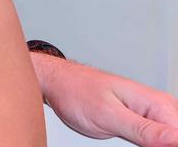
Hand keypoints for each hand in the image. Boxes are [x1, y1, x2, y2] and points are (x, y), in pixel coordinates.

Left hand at [35, 53, 177, 145]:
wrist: (58, 83)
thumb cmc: (76, 92)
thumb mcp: (109, 116)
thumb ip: (144, 131)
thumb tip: (176, 140)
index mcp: (159, 104)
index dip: (167, 146)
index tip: (142, 144)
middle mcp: (160, 108)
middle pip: (174, 140)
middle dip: (158, 146)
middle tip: (130, 140)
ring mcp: (151, 115)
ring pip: (164, 142)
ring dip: (150, 145)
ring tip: (122, 135)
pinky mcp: (141, 122)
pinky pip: (153, 140)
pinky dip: (145, 144)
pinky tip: (131, 141)